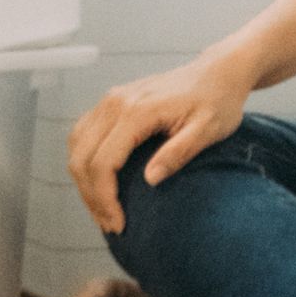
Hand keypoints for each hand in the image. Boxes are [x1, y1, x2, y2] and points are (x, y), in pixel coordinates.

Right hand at [66, 53, 253, 233]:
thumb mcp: (209, 129)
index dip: (105, 199)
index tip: (119, 224)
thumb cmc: (219, 100)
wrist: (219, 72)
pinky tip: (100, 183)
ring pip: (76, 148)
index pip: (103, 163)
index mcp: (137, 110)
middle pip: (82, 158)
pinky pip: (83, 135)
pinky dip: (84, 162)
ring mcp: (110, 100)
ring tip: (103, 210)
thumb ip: (179, 152)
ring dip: (84, 183)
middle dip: (91, 197)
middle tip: (111, 225)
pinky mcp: (111, 102)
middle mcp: (115, 102)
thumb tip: (150, 179)